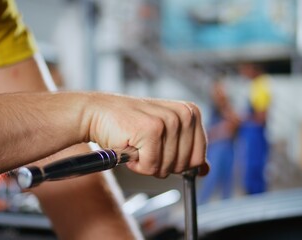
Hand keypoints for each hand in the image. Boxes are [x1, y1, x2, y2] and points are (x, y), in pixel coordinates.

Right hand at [84, 93, 207, 177]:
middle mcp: (184, 114)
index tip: (161, 152)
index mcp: (191, 113)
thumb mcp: (164, 136)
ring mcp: (169, 121)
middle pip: (184, 165)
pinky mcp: (151, 130)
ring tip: (136, 144)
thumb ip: (186, 151)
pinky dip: (136, 164)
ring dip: (146, 164)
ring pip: (167, 167)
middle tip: (145, 147)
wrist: (97, 113)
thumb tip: (205, 170)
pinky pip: (150, 166)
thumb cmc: (129, 125)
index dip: (178, 163)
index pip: (199, 157)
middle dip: (161, 164)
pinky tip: (129, 145)